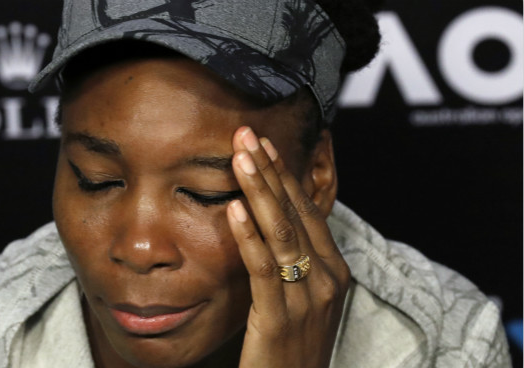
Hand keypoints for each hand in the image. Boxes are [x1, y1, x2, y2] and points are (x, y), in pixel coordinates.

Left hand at [226, 127, 350, 367]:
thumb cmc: (294, 346)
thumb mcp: (303, 298)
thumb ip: (294, 262)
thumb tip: (270, 223)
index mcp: (334, 270)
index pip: (308, 211)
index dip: (284, 175)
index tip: (264, 144)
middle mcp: (327, 279)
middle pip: (296, 212)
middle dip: (270, 170)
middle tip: (247, 133)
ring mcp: (307, 299)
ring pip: (282, 233)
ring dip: (259, 191)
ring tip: (240, 157)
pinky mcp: (279, 319)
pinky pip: (264, 270)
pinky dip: (249, 237)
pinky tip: (233, 210)